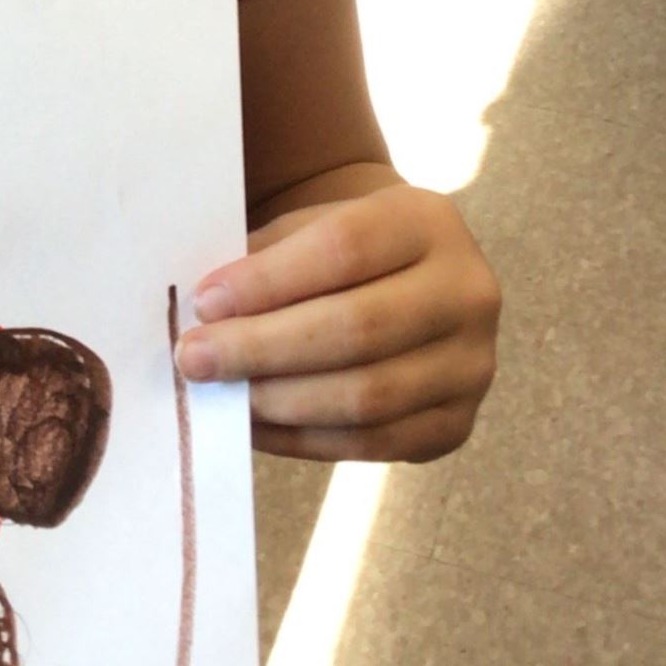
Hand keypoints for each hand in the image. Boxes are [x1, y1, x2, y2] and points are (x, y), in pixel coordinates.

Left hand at [175, 183, 498, 462]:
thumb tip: (206, 315)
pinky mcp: (456, 424)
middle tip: (194, 358)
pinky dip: (302, 440)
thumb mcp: (308, 227)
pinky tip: (254, 425)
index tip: (204, 301)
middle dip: (262, 348)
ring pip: (366, 396)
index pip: (343, 250)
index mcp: (427, 222)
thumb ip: (264, 260)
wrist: (405, 281)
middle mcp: (467, 292)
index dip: (267, 281)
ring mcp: (471, 364)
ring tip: (219, 393)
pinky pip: (372, 444)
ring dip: (278, 401)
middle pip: (357, 328)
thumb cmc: (338, 250)